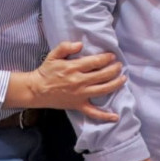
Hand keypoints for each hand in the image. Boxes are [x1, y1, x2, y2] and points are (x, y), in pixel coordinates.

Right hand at [5, 41, 125, 120]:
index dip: (106, 58)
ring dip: (116, 84)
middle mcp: (79, 81)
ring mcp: (80, 95)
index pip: (95, 62)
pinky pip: (93, 112)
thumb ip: (65, 47)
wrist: (36, 90)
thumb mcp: (53, 55)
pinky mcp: (78, 105)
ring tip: (123, 78)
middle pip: (103, 75)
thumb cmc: (46, 72)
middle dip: (114, 69)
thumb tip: (80, 44)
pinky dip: (105, 115)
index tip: (112, 56)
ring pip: (103, 90)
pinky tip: (115, 116)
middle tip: (119, 66)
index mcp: (73, 68)